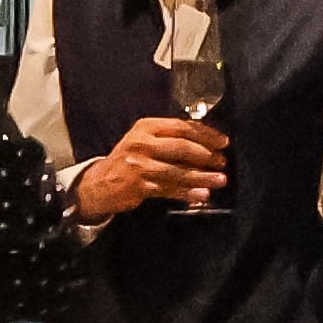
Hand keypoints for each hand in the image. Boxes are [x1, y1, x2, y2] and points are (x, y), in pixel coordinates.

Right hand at [74, 117, 227, 218]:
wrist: (99, 183)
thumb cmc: (129, 160)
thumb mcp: (145, 141)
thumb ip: (170, 139)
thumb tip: (207, 144)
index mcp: (146, 127)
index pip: (181, 127)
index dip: (205, 134)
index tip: (223, 142)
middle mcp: (141, 143)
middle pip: (181, 147)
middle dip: (206, 155)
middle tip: (222, 162)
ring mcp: (138, 164)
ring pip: (177, 171)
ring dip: (201, 176)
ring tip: (220, 180)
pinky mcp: (137, 185)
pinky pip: (168, 189)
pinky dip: (187, 193)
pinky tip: (201, 195)